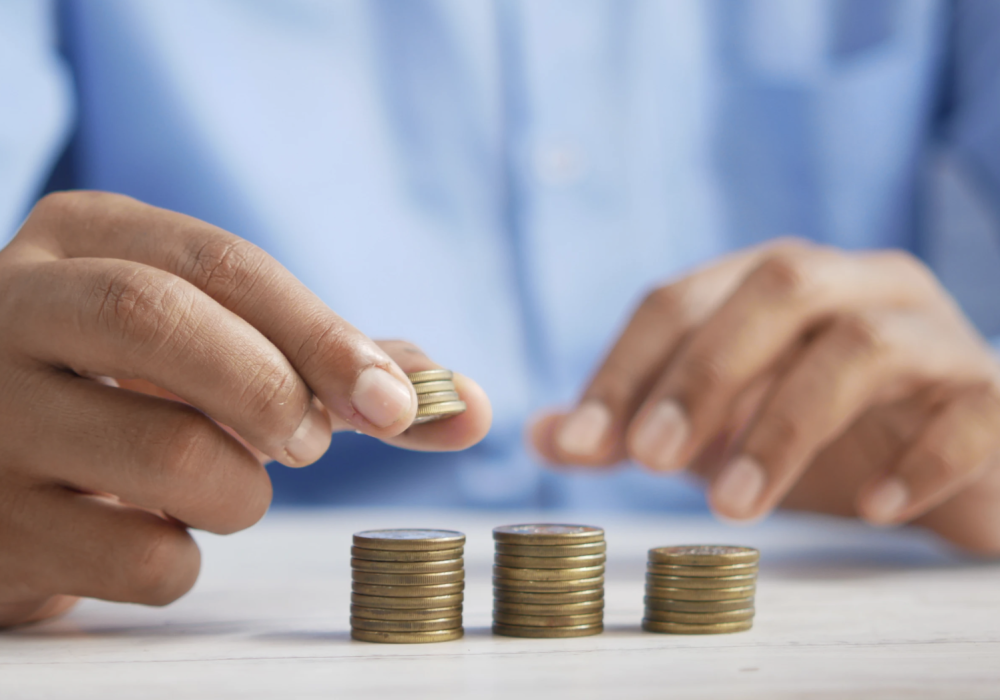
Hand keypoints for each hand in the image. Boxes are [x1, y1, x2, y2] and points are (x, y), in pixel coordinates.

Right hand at [0, 192, 490, 626]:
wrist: (7, 460)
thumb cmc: (139, 387)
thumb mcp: (221, 343)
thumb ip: (339, 364)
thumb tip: (468, 405)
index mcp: (83, 239)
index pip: (222, 265)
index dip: (324, 335)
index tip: (397, 403)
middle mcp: (12, 306)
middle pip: (162, 321)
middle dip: (273, 390)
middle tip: (308, 442)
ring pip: (168, 454)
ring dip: (241, 491)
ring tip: (220, 484)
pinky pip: (138, 558)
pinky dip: (183, 559)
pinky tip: (152, 532)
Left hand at [532, 240, 999, 553]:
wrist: (956, 468)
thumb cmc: (826, 441)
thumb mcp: (717, 434)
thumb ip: (636, 429)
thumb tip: (542, 435)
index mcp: (776, 285)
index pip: (682, 297)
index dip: (625, 366)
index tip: (581, 442)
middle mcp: (856, 286)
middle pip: (776, 287)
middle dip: (703, 372)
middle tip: (649, 460)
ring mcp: (932, 333)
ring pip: (862, 344)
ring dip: (785, 425)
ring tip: (735, 507)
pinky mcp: (992, 393)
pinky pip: (967, 408)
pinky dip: (917, 458)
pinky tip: (872, 507)